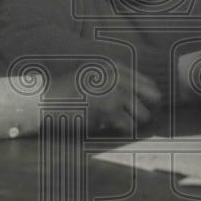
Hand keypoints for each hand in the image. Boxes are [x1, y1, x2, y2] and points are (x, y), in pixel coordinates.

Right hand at [46, 66, 160, 134]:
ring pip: (144, 116)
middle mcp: (120, 78)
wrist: (46, 101)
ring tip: (116, 124)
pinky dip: (122, 131)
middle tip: (135, 121)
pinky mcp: (108, 110)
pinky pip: (130, 127)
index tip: (141, 112)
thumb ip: (120, 85)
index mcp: (118, 69)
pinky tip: (108, 128)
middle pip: (154, 98)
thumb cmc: (71, 95)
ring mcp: (115, 93)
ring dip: (133, 124)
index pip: (150, 85)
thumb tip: (149, 104)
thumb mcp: (98, 81)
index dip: (149, 101)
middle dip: (148, 111)